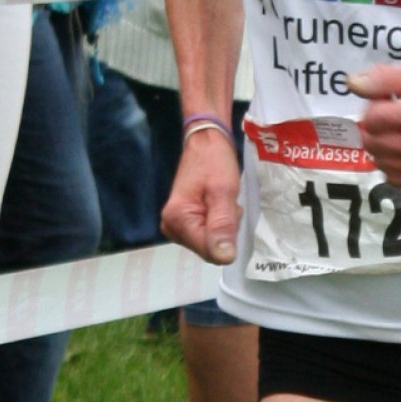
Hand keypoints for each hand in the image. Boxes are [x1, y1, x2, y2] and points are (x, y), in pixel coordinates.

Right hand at [161, 131, 241, 263]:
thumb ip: (223, 225)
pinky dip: (217, 223)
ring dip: (222, 226)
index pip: (210, 251)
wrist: (205, 143)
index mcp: (177, 220)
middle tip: (225, 204)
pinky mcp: (182, 224)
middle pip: (209, 249)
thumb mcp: (224, 191)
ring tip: (221, 202)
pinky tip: (217, 206)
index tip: (229, 210)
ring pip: (210, 243)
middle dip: (224, 230)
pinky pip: (206, 235)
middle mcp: (171, 227)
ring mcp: (175, 227)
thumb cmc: (214, 162)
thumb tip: (224, 258)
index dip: (227, 236)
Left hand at [347, 63, 400, 189]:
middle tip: (390, 120)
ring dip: (381, 148)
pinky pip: (392, 179)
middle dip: (374, 130)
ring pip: (379, 163)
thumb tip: (352, 84)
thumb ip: (382, 78)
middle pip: (372, 143)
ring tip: (399, 135)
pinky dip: (392, 166)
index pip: (373, 119)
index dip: (373, 108)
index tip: (386, 103)